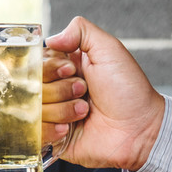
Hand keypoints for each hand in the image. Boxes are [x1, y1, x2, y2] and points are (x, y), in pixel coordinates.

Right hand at [45, 16, 165, 170]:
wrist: (139, 128)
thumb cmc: (129, 90)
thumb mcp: (108, 49)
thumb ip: (81, 31)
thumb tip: (50, 38)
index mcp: (65, 69)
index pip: (36, 64)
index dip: (51, 68)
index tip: (72, 70)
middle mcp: (56, 91)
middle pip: (32, 87)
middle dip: (60, 89)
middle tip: (84, 91)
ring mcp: (53, 116)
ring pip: (34, 110)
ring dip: (63, 110)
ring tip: (84, 112)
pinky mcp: (53, 140)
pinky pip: (36, 134)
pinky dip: (53, 130)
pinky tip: (71, 128)